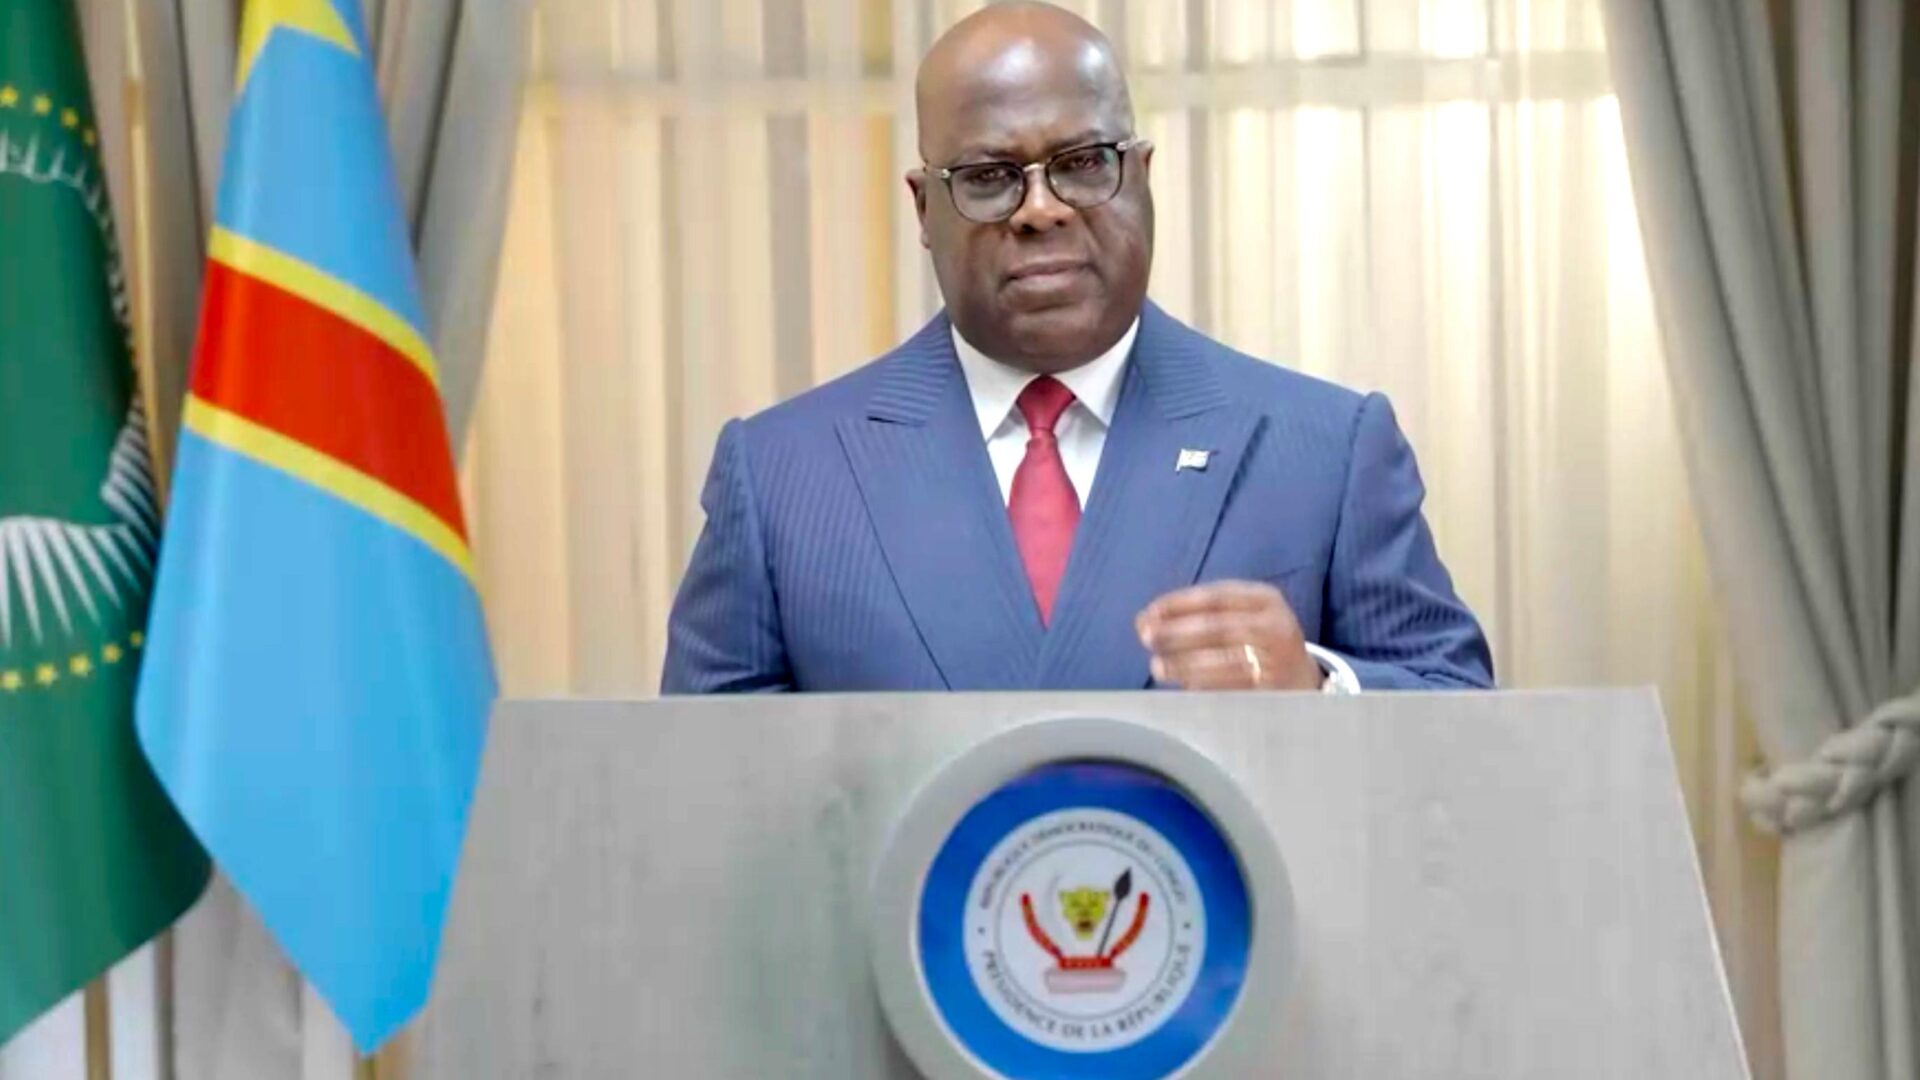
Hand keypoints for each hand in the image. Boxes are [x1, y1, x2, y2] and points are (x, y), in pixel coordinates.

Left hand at [1135, 580, 1322, 689]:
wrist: (1302, 679)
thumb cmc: (1256, 641)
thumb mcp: (1241, 615)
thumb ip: (1199, 613)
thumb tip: (1145, 620)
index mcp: (1265, 599)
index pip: (1215, 597)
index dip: (1177, 605)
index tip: (1147, 615)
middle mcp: (1276, 626)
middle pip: (1218, 628)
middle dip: (1177, 633)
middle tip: (1146, 638)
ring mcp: (1279, 661)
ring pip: (1225, 661)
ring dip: (1185, 664)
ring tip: (1158, 666)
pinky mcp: (1275, 693)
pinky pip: (1234, 690)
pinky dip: (1205, 688)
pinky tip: (1183, 687)